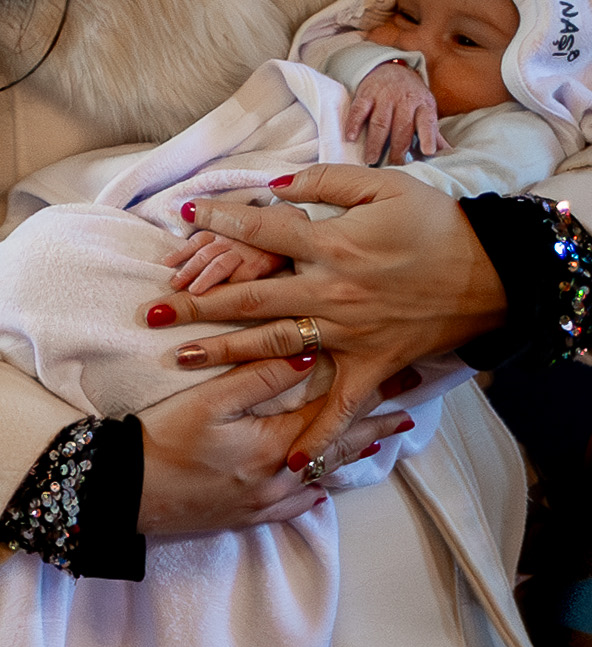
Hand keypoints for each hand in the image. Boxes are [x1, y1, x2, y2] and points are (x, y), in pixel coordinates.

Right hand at [139, 358, 378, 542]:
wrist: (127, 491)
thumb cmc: (164, 439)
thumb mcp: (208, 400)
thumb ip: (260, 377)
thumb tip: (309, 354)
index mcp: (274, 444)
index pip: (334, 414)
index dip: (370, 396)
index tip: (401, 379)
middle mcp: (279, 477)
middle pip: (336, 448)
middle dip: (373, 428)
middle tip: (407, 414)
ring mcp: (265, 501)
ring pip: (321, 477)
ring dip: (349, 457)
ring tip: (375, 443)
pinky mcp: (247, 516)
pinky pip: (295, 506)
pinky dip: (315, 491)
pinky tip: (322, 486)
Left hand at [160, 166, 503, 460]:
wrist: (496, 274)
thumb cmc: (440, 224)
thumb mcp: (383, 186)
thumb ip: (324, 184)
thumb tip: (275, 185)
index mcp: (330, 245)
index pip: (259, 232)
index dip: (219, 223)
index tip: (183, 220)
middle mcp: (330, 293)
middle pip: (248, 299)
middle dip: (194, 304)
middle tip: (149, 311)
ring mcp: (349, 333)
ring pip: (274, 347)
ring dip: (224, 353)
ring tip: (177, 358)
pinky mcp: (373, 365)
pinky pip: (342, 407)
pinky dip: (320, 436)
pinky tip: (292, 462)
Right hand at [337, 57, 441, 164]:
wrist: (392, 69)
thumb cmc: (411, 97)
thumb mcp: (425, 109)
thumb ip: (433, 133)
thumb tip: (447, 154)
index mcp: (423, 105)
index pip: (427, 122)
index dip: (428, 136)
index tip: (428, 151)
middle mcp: (405, 100)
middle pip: (401, 127)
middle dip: (397, 149)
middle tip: (393, 166)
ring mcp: (384, 96)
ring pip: (380, 122)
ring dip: (375, 142)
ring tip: (370, 160)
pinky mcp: (366, 94)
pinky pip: (359, 110)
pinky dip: (354, 124)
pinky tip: (351, 138)